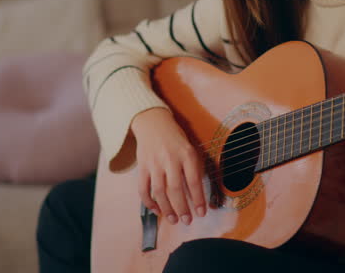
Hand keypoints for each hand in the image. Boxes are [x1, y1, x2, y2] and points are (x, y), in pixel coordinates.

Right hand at [130, 107, 207, 225]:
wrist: (153, 122)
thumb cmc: (176, 139)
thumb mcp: (190, 149)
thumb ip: (194, 169)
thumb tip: (196, 195)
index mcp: (186, 154)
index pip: (193, 181)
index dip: (198, 199)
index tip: (201, 213)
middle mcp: (170, 159)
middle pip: (175, 189)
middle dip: (182, 208)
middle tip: (187, 221)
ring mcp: (154, 163)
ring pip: (159, 191)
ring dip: (166, 209)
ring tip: (173, 219)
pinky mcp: (142, 167)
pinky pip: (143, 188)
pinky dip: (149, 202)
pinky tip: (156, 210)